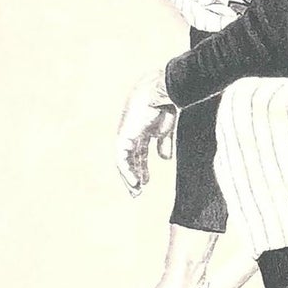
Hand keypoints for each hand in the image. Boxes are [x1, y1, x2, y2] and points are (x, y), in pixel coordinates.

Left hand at [115, 70, 174, 195]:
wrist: (160, 94)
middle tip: (137, 193)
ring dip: (129, 177)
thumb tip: (164, 159)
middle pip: (129, 160)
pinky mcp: (123, 137)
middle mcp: (130, 135)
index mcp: (140, 132)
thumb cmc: (165, 107)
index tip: (145, 183)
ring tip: (136, 191)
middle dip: (133, 176)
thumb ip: (164, 143)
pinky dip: (128, 171)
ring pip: (123, 162)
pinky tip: (135, 182)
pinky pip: (122, 159)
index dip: (141, 169)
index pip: (137, 155)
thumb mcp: (165, 130)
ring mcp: (125, 135)